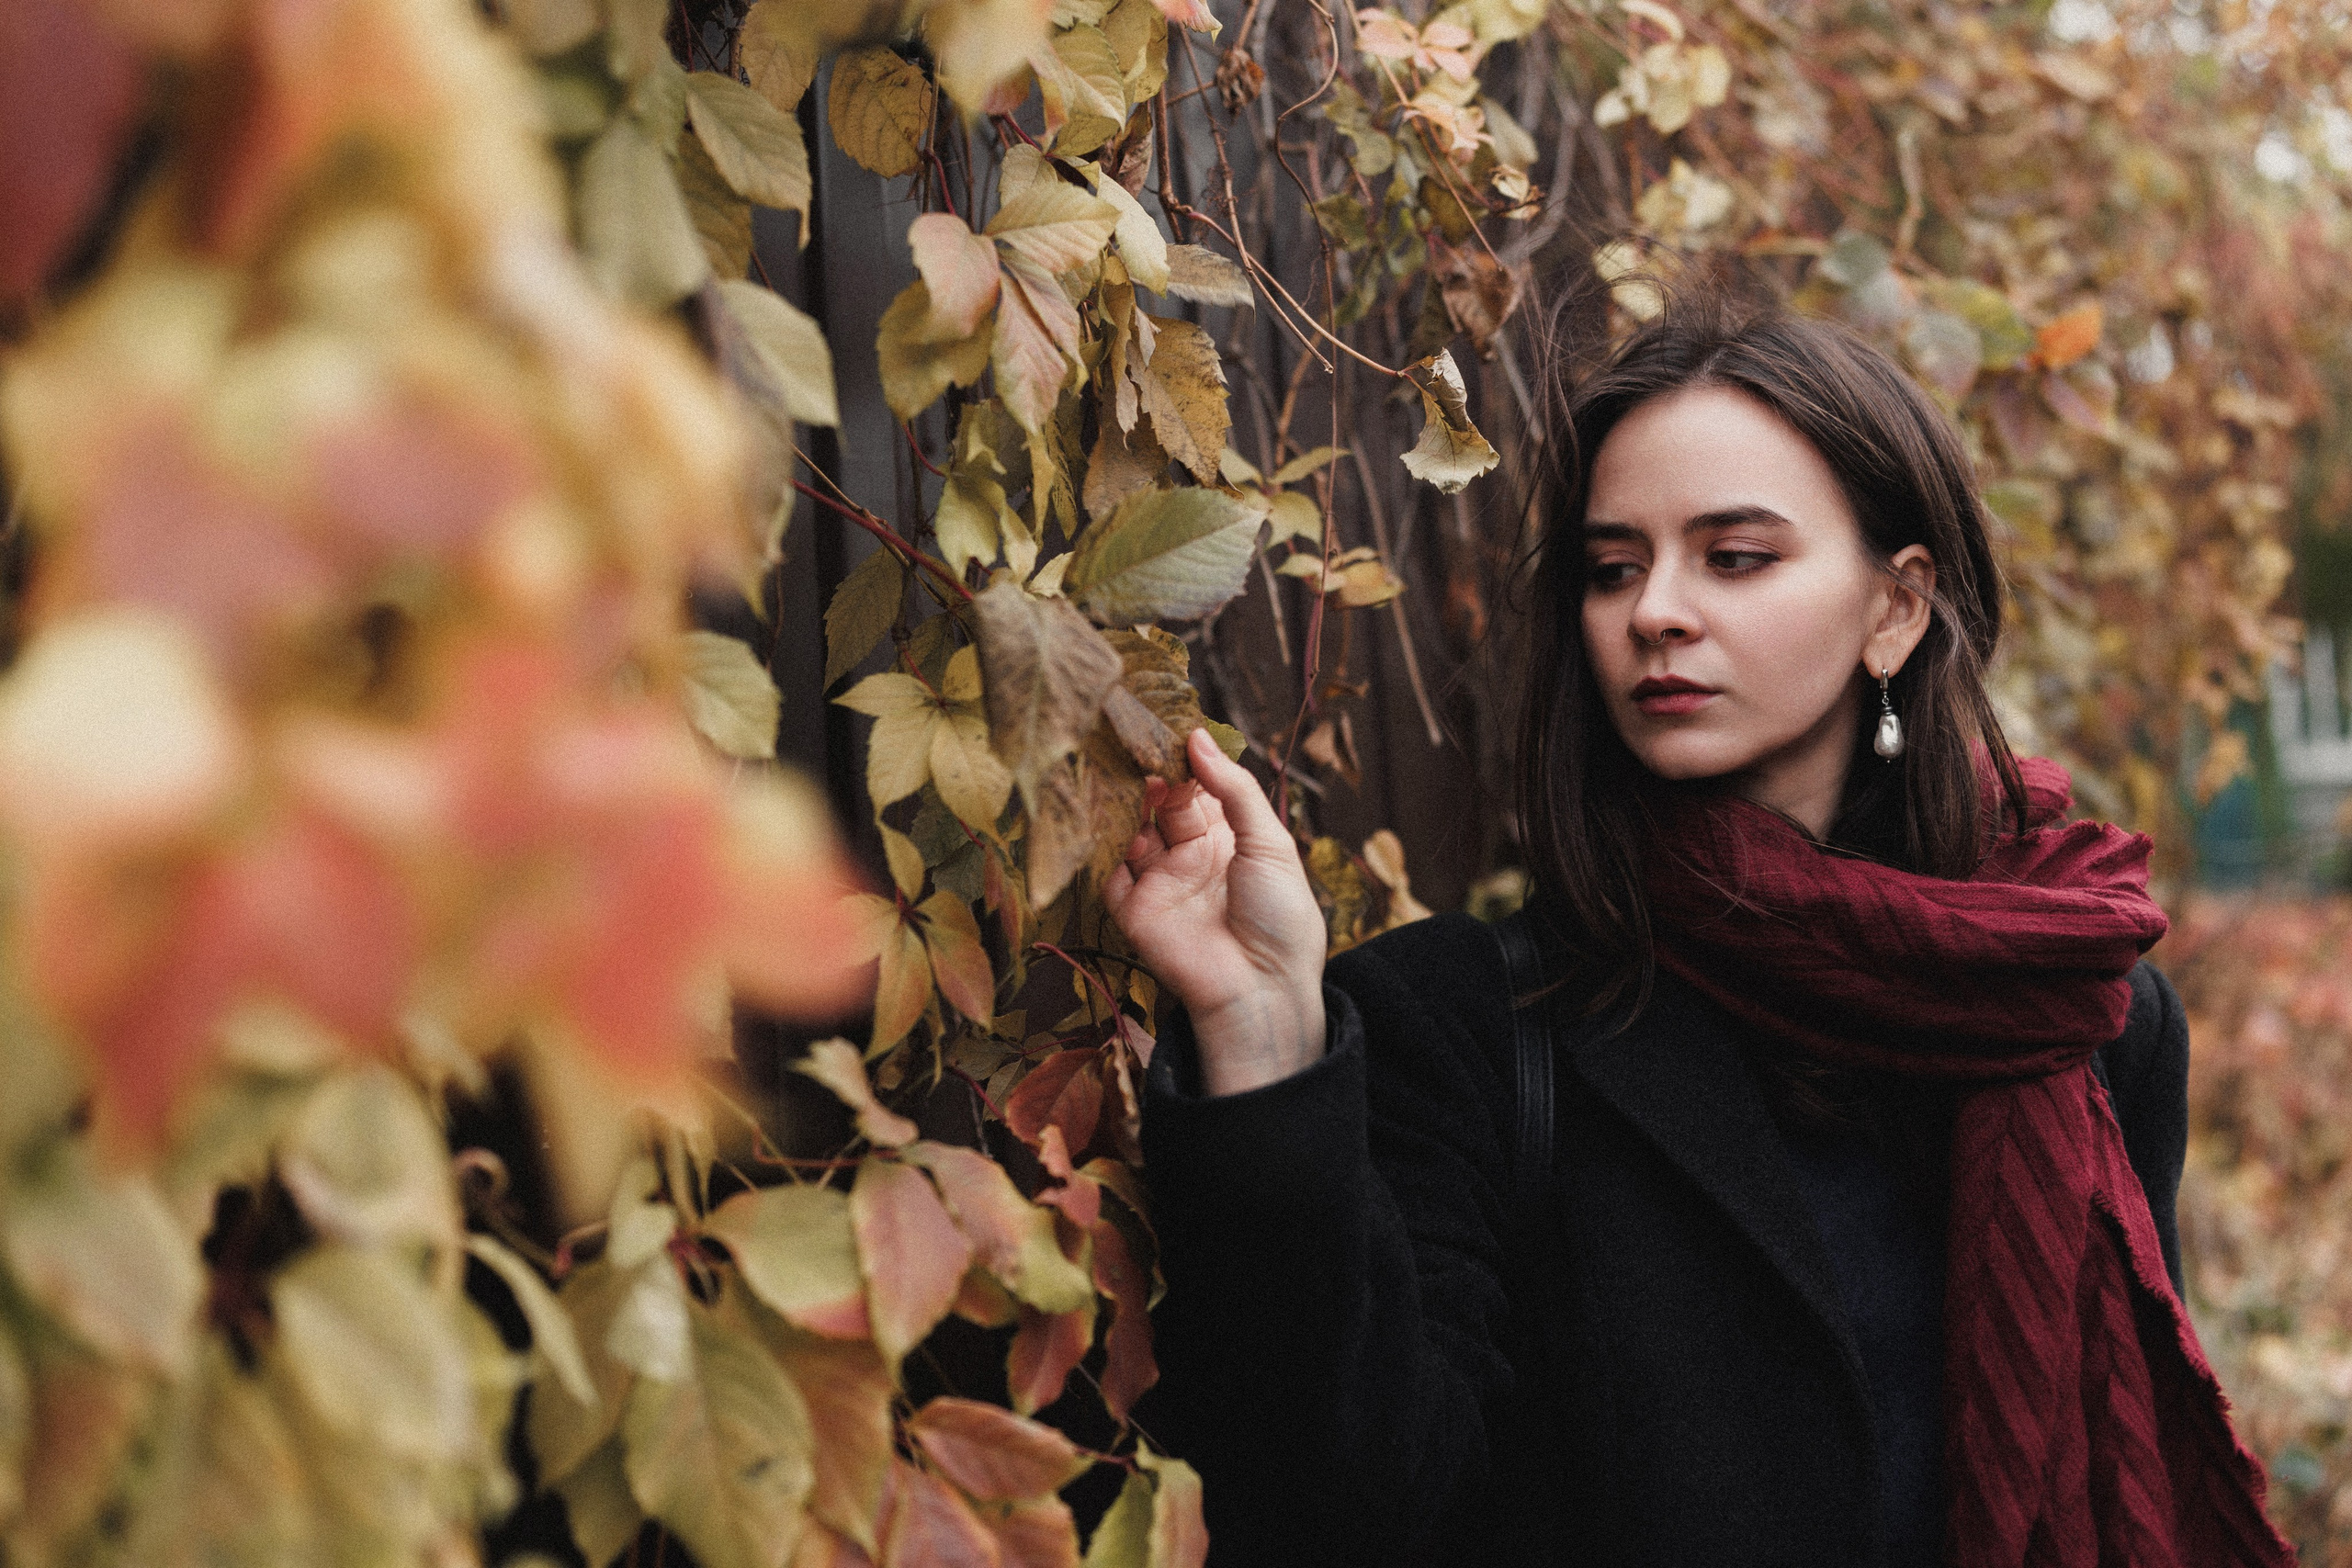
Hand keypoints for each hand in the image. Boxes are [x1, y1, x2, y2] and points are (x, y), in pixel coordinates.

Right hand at [1105, 726, 1328, 1095]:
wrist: (1262, 989)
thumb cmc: (1280, 917)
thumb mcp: (1270, 842)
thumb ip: (1234, 790)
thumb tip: (1198, 737)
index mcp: (1230, 838)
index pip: (1200, 786)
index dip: (1187, 760)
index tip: (1170, 727)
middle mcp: (1192, 855)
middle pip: (1164, 802)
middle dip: (1156, 776)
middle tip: (1148, 751)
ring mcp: (1161, 881)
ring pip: (1132, 830)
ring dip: (1130, 806)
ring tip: (1135, 783)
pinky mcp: (1134, 909)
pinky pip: (1109, 872)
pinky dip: (1105, 848)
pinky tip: (1112, 822)